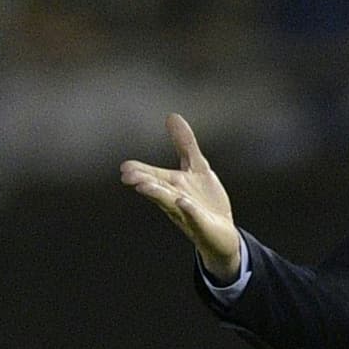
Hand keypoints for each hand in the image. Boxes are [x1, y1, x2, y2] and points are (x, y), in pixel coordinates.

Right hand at [120, 113, 241, 281]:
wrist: (222, 232)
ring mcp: (188, 213)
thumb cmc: (205, 201)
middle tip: (128, 176)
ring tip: (144, 186)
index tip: (125, 167)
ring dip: (157, 194)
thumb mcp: (198, 166)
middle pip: (158, 189)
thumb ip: (185, 143)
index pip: (154, 176)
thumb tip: (171, 116)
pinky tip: (182, 202)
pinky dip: (188, 210)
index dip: (141, 172)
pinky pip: (194, 217)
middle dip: (144, 182)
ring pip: (170, 203)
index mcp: (173, 186)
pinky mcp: (203, 224)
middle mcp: (176, 199)